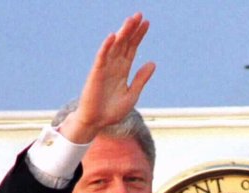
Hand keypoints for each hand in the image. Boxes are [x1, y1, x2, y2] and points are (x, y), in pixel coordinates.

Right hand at [60, 13, 155, 143]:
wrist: (97, 122)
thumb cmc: (112, 111)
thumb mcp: (132, 94)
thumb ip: (141, 79)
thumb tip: (152, 63)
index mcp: (123, 70)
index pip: (132, 48)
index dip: (139, 36)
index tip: (146, 23)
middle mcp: (114, 66)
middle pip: (124, 43)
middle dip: (132, 30)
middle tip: (139, 15)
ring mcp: (105, 68)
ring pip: (114, 47)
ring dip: (122, 33)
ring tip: (130, 21)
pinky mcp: (96, 74)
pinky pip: (101, 58)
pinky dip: (106, 47)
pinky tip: (112, 37)